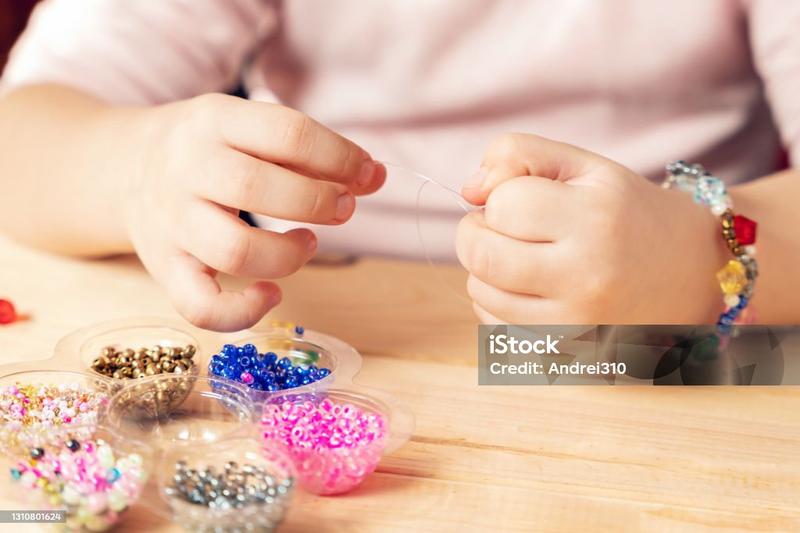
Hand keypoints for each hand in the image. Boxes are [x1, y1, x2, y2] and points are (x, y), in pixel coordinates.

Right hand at [123, 94, 384, 330]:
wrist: (122, 169)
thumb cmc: (206, 149)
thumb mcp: (244, 126)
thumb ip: (305, 150)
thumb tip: (374, 175)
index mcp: (213, 120)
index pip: (287, 133)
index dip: (340, 157)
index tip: (369, 174)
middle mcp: (186, 169)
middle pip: (256, 189)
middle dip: (317, 202)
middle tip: (343, 209)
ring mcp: (171, 223)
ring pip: (234, 251)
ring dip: (288, 255)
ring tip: (308, 242)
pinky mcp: (164, 269)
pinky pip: (200, 305)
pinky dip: (244, 312)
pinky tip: (272, 295)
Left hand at [456, 133, 728, 323]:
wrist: (694, 276)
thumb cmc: (628, 214)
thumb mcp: (585, 167)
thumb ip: (519, 155)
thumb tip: (467, 189)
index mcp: (596, 219)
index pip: (502, 204)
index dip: (499, 197)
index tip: (521, 200)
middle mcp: (588, 276)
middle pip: (481, 254)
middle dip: (475, 233)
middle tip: (499, 227)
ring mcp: (578, 323)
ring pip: (481, 292)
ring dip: (485, 270)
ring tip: (521, 257)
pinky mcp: (569, 353)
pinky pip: (496, 328)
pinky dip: (498, 305)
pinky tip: (530, 290)